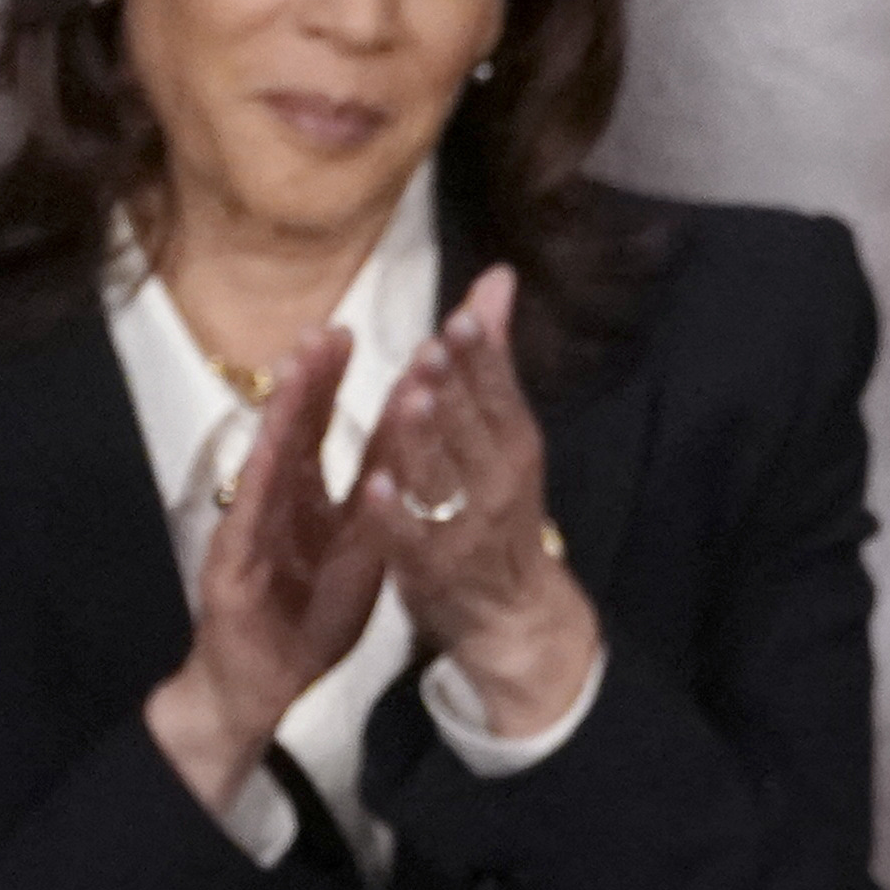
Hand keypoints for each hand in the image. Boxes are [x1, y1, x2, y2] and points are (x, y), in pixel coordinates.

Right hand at [145, 328, 385, 814]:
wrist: (263, 682)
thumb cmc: (308, 618)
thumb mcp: (358, 555)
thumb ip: (375, 505)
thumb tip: (408, 455)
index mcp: (314, 501)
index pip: (334, 434)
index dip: (351, 387)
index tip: (369, 335)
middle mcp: (281, 503)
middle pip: (298, 430)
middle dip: (316, 378)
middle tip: (333, 326)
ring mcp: (253, 528)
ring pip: (271, 459)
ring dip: (286, 410)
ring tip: (300, 362)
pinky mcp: (232, 564)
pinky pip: (249, 518)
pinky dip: (260, 481)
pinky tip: (267, 445)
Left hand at [357, 266, 601, 739]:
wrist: (513, 614)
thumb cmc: (499, 508)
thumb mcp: (503, 433)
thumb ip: (491, 359)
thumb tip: (497, 275)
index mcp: (513, 443)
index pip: (499, 391)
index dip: (482, 357)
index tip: (463, 318)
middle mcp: (495, 482)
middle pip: (472, 428)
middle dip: (455, 387)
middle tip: (435, 345)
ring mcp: (463, 528)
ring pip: (442, 477)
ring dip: (427, 440)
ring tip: (410, 400)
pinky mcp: (430, 568)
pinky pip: (409, 539)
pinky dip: (396, 514)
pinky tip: (376, 487)